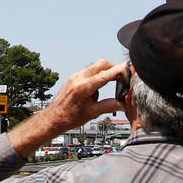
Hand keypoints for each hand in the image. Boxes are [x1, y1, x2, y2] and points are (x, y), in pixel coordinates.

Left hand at [7, 59, 123, 157]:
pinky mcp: (74, 77)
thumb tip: (124, 103)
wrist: (54, 118)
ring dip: (106, 71)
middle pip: (102, 64)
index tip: (128, 70)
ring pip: (95, 66)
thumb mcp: (93, 113)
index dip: (119, 71)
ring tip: (113, 83)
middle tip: (123, 76)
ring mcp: (75, 76)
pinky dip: (98, 75)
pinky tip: (99, 87)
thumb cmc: (70, 118)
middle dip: (114, 67)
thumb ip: (109, 106)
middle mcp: (79, 78)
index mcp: (84, 87)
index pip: (106, 74)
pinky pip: (89, 71)